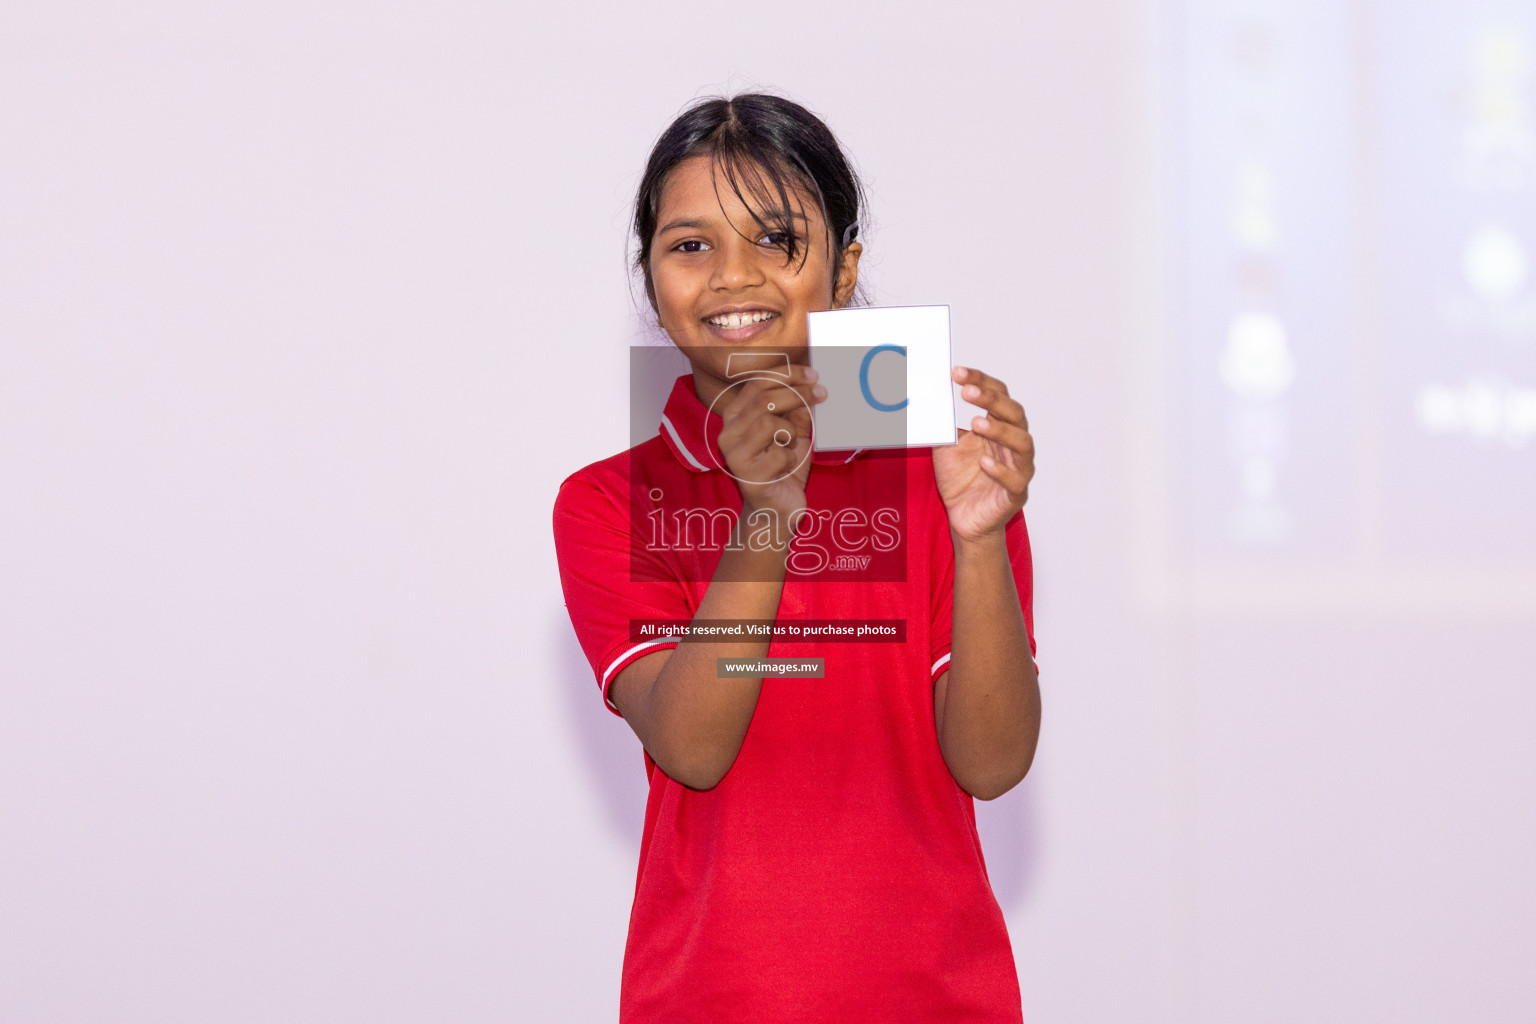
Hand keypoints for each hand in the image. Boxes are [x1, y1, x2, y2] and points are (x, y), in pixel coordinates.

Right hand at [715, 363, 826, 520]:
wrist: (776, 510)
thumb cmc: (783, 468)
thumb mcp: (794, 433)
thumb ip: (797, 410)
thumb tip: (811, 384)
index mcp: (735, 417)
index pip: (757, 383)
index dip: (786, 374)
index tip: (812, 375)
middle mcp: (728, 433)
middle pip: (764, 399)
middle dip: (798, 393)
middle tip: (822, 393)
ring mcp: (735, 455)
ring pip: (770, 424)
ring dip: (792, 432)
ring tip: (791, 446)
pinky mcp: (747, 476)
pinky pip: (780, 455)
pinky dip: (792, 460)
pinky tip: (787, 469)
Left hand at [933, 366, 1034, 541]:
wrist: (963, 518)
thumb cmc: (960, 479)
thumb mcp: (946, 445)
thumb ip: (942, 424)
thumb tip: (923, 397)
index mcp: (999, 426)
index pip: (998, 395)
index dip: (980, 381)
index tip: (956, 373)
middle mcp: (1013, 443)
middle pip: (1014, 414)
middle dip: (991, 400)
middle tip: (967, 392)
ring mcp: (1018, 468)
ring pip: (1022, 443)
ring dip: (1000, 430)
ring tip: (976, 423)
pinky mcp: (1015, 494)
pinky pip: (1015, 480)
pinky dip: (1001, 470)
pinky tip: (984, 463)